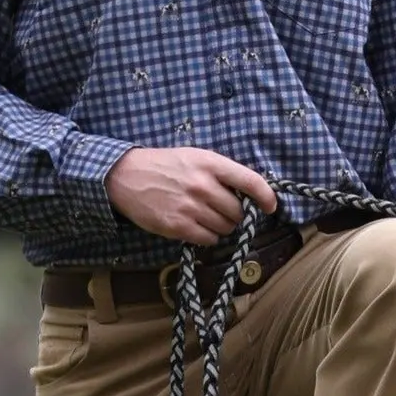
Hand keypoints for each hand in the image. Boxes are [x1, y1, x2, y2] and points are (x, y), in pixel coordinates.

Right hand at [104, 147, 277, 244]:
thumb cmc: (164, 165)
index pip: (250, 181)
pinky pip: (208, 239)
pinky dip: (208, 236)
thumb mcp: (195, 157)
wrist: (125, 176)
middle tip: (223, 211)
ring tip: (206, 217)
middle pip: (238, 211)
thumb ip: (220, 172)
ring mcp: (190, 207)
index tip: (270, 206)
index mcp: (210, 164)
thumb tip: (247, 194)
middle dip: (236, 215)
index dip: (266, 196)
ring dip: (222, 226)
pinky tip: (197, 227)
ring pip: (225, 227)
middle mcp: (202, 185)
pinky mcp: (177, 226)